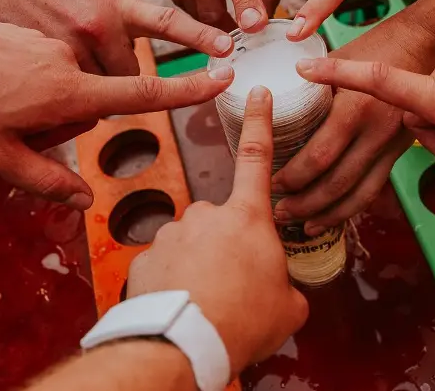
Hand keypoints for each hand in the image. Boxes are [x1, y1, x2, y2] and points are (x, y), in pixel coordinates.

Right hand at [0, 0, 233, 74]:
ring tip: (73, 57)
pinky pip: (75, 93)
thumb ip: (120, 14)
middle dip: (123, 72)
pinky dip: (72, 87)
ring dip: (97, 82)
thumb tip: (137, 40)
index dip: (201, 36)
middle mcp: (98, 26)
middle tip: (101, 53)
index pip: (169, 22)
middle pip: (132, 74)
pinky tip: (55, 69)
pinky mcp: (48, 64)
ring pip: (103, 88)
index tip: (228, 50)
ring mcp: (72, 48)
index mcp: (115, 2)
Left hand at [0, 4, 233, 209]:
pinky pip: (54, 64)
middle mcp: (68, 60)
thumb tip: (85, 200)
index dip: (186, 89)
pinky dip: (38, 84)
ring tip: (4, 109)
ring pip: (73, 83)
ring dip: (51, 103)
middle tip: (22, 130)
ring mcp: (50, 43)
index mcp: (67, 89)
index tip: (222, 79)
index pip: (141, 91)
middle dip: (72, 120)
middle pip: (96, 98)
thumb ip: (46, 178)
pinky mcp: (34, 35)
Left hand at [128, 87, 307, 375]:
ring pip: (193, 244)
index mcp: (247, 217)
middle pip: (223, 220)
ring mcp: (174, 232)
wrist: (184, 343)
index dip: (259, 121)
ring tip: (209, 301)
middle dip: (228, 247)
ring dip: (201, 266)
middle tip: (235, 285)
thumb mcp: (287, 306)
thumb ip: (287, 285)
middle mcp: (208, 214)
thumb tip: (283, 289)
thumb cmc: (243, 320)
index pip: (257, 156)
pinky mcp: (147, 255)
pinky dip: (176, 281)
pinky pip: (167, 264)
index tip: (257, 91)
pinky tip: (183, 305)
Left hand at [272, 15, 434, 235]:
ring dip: (329, 214)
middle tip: (278, 212)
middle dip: (306, 204)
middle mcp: (376, 134)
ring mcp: (392, 146)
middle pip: (337, 183)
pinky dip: (352, 206)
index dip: (294, 176)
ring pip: (359, 194)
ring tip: (302, 225)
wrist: (424, 44)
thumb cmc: (375, 46)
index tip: (271, 183)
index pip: (320, 156)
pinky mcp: (399, 152)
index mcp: (356, 109)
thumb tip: (273, 93)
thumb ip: (311, 82)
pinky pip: (374, 188)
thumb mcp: (339, 59)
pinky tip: (334, 214)